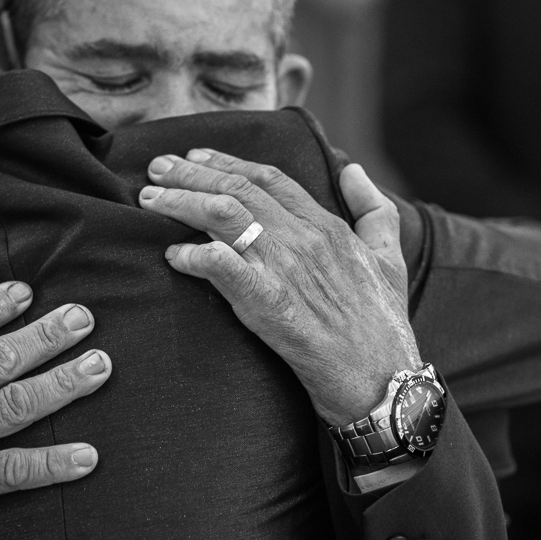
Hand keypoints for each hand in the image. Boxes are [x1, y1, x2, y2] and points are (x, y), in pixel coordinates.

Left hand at [139, 149, 419, 425]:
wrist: (383, 383)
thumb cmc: (384, 327)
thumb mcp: (390, 258)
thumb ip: (372, 210)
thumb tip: (352, 169)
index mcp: (327, 226)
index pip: (268, 178)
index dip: (227, 162)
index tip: (195, 157)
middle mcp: (304, 239)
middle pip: (238, 189)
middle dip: (191, 173)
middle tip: (157, 168)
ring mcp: (286, 270)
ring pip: (224, 216)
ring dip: (182, 202)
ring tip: (150, 199)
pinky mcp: (269, 305)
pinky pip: (222, 268)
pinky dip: (194, 255)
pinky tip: (173, 255)